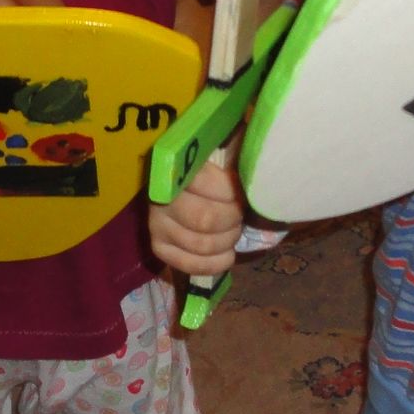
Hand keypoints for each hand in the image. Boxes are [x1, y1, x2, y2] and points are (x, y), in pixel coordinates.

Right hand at [149, 156, 246, 279]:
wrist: (187, 185)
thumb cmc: (215, 166)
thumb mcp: (226, 148)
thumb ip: (237, 150)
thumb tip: (256, 158)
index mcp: (177, 167)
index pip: (205, 182)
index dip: (230, 190)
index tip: (241, 190)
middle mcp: (161, 197)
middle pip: (205, 219)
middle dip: (232, 218)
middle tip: (240, 212)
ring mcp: (157, 224)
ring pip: (201, 244)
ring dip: (228, 239)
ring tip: (234, 229)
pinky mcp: (159, 247)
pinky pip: (190, 265)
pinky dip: (216, 263)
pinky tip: (227, 254)